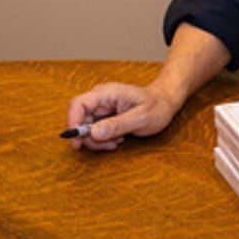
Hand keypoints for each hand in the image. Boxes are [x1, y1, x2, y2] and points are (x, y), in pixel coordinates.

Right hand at [65, 82, 181, 150]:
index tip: (76, 140)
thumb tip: (93, 133)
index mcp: (108, 93)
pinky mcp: (105, 116)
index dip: (73, 122)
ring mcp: (102, 107)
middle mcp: (101, 98)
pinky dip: (103, 138)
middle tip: (108, 145)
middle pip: (80, 119)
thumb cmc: (157, 106)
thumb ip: (117, 125)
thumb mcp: (141, 118)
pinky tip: (118, 139)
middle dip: (89, 136)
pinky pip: (95, 130)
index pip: (78, 104)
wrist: (166, 103)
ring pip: (87, 127)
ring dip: (98, 140)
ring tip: (117, 141)